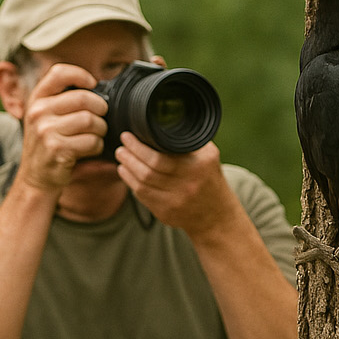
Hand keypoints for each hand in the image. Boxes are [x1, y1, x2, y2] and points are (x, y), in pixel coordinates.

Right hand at [13, 63, 108, 194]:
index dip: (81, 75)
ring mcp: (45, 131)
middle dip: (100, 109)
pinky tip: (90, 149)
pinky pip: (91, 141)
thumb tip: (100, 83)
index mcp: (37, 99)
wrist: (35, 177)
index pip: (59, 73)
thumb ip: (63, 98)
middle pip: (84, 98)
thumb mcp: (46, 116)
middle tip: (100, 118)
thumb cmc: (48, 143)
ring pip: (90, 120)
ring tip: (95, 135)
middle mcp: (38, 112)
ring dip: (101, 129)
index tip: (92, 85)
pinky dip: (97, 146)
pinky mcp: (57, 149)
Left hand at [115, 133, 237, 236]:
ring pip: (141, 184)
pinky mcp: (165, 213)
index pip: (160, 157)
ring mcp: (175, 201)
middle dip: (129, 156)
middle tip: (122, 145)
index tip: (128, 135)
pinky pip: (142, 196)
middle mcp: (187, 185)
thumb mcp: (208, 156)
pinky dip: (130, 182)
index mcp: (198, 167)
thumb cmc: (209, 178)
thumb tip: (161, 124)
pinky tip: (126, 171)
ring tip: (121, 155)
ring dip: (127, 168)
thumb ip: (188, 141)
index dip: (139, 147)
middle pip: (148, 171)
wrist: (216, 214)